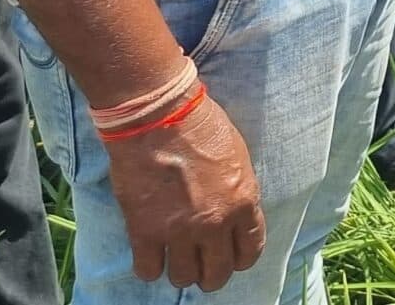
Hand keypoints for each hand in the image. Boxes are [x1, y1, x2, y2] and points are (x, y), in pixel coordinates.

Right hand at [102, 92, 266, 291]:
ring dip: (181, 272)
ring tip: (176, 260)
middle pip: (217, 273)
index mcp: (243, 203)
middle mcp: (215, 224)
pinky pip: (149, 270)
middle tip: (202, 268)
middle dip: (211, 275)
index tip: (231, 259)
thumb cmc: (201, 126)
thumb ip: (238, 192)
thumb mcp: (238, 158)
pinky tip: (151, 256)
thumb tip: (233, 214)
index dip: (240, 260)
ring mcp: (179, 231)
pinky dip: (150, 268)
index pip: (250, 251)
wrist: (159, 117)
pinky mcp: (144, 231)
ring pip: (184, 277)